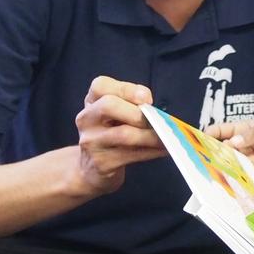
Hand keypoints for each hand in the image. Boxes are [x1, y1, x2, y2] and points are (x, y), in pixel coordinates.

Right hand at [74, 76, 165, 195]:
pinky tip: (164, 149)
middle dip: (137, 113)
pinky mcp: (101, 163)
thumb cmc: (110, 134)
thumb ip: (130, 102)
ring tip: (167, 136)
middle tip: (156, 120)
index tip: (148, 99)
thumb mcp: (116, 114)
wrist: (91, 168)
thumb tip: (150, 104)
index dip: (127, 89)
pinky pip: (132, 155)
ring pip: (124, 134)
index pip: (101, 85)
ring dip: (151, 135)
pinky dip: (152, 151)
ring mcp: (91, 142)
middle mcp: (86, 119)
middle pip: (108, 105)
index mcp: (91, 101)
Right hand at [206, 118, 253, 179]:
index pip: (221, 131)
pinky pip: (242, 175)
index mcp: (242, 129)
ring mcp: (248, 159)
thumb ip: (252, 134)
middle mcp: (242, 145)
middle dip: (211, 153)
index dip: (208, 135)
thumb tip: (233, 142)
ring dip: (222, 167)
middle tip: (201, 160)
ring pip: (230, 163)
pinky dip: (235, 178)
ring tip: (211, 172)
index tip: (197, 141)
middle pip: (222, 149)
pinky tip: (228, 181)